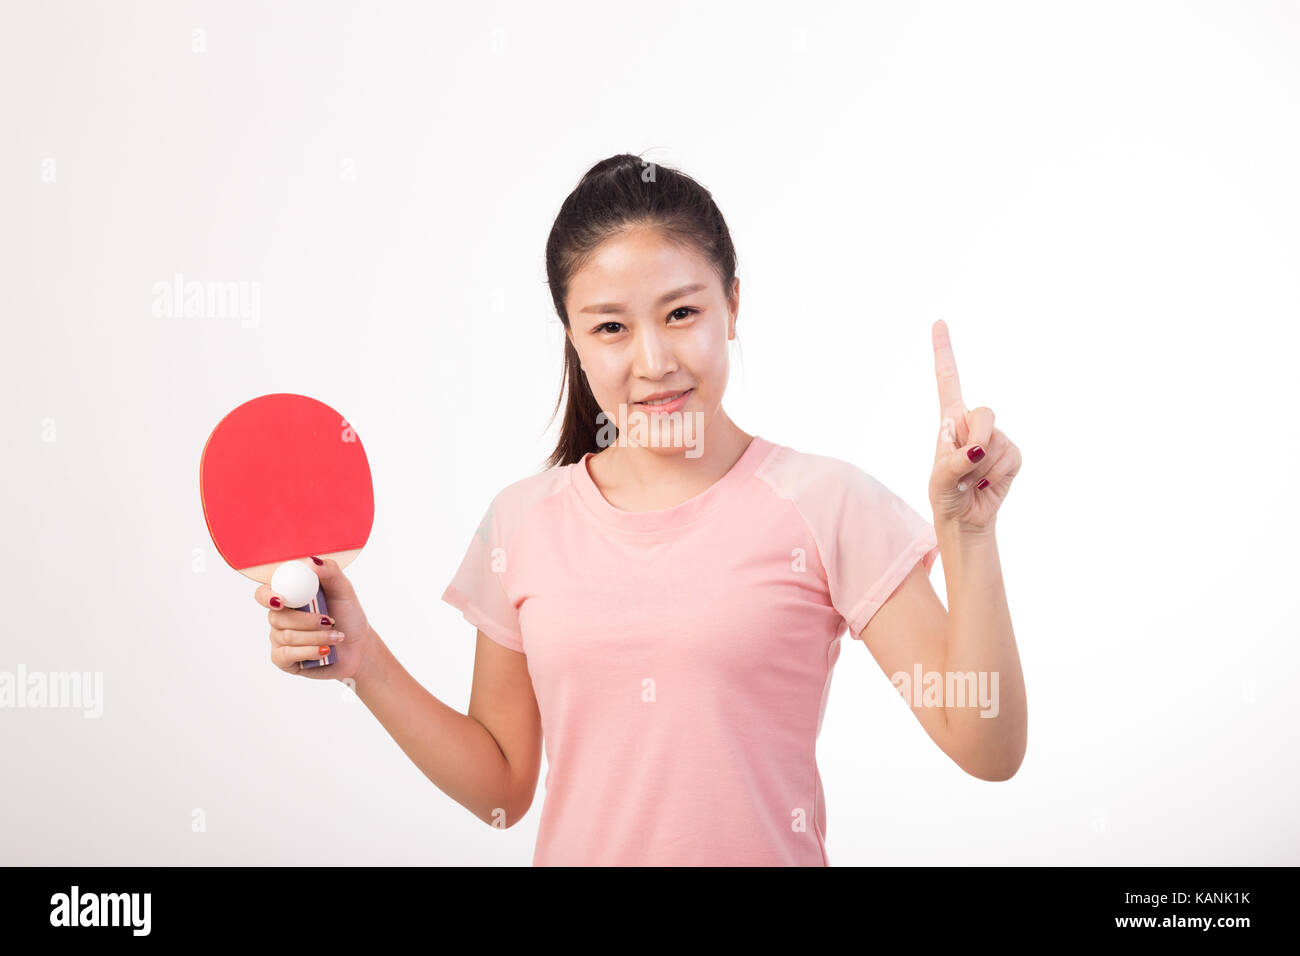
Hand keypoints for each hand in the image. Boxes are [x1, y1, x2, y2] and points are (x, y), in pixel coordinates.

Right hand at [255, 557, 375, 681]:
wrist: (359, 647)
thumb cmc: (349, 616)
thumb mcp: (344, 591)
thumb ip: (330, 572)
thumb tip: (311, 560)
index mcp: (289, 597)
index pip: (264, 593)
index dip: (267, 596)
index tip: (281, 600)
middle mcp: (280, 617)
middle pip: (276, 617)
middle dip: (307, 621)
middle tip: (330, 621)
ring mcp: (279, 639)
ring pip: (286, 637)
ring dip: (316, 637)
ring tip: (337, 637)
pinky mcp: (283, 659)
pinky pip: (286, 655)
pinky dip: (310, 651)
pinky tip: (325, 651)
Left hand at [928, 319, 1021, 534]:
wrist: (966, 518)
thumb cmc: (945, 495)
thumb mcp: (938, 481)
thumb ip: (952, 463)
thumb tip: (976, 449)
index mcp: (949, 420)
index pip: (948, 379)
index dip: (943, 351)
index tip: (938, 321)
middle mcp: (972, 423)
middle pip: (984, 412)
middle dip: (977, 440)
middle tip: (966, 466)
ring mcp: (995, 437)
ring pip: (997, 440)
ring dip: (983, 467)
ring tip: (971, 480)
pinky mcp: (1012, 454)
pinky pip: (1011, 456)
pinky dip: (998, 474)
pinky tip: (987, 482)